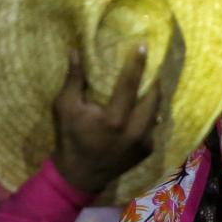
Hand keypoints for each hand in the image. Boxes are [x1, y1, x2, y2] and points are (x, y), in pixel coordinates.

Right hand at [52, 46, 160, 193]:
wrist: (80, 174)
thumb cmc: (70, 138)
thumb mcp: (65, 107)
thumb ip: (74, 80)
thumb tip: (76, 51)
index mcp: (114, 119)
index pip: (130, 84)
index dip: (138, 64)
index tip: (144, 46)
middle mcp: (134, 131)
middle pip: (153, 97)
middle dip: (154, 80)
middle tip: (152, 65)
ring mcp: (144, 142)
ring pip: (156, 112)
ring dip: (154, 96)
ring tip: (152, 81)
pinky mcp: (147, 150)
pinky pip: (153, 126)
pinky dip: (149, 114)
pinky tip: (144, 105)